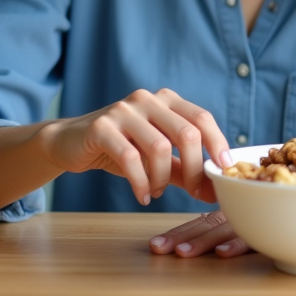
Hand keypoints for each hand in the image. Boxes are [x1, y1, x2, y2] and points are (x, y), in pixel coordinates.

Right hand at [39, 88, 232, 205]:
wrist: (71, 143)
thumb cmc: (121, 149)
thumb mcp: (157, 158)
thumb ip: (184, 170)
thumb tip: (215, 191)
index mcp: (166, 100)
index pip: (201, 117)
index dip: (218, 143)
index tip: (225, 169)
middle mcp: (147, 99)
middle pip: (186, 133)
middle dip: (196, 168)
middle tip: (194, 192)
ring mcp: (123, 111)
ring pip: (159, 147)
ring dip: (163, 178)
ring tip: (157, 192)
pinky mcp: (102, 127)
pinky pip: (130, 158)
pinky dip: (140, 182)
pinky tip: (142, 195)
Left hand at [149, 210, 250, 257]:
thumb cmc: (260, 222)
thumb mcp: (239, 225)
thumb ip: (217, 230)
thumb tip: (186, 244)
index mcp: (226, 216)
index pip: (196, 225)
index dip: (176, 234)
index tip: (154, 244)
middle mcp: (235, 217)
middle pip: (204, 227)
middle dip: (180, 238)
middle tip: (158, 247)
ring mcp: (249, 223)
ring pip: (222, 232)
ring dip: (201, 242)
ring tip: (181, 252)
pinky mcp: (263, 232)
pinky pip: (249, 239)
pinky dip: (235, 246)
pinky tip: (221, 253)